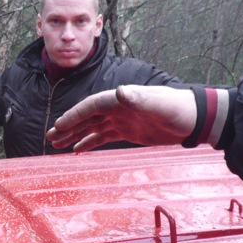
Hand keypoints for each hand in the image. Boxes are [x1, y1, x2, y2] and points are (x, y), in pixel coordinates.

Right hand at [46, 85, 197, 150]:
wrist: (193, 119)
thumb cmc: (175, 108)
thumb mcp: (156, 103)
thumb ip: (136, 98)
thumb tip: (119, 91)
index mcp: (119, 99)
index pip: (90, 106)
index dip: (73, 116)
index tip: (58, 127)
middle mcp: (117, 108)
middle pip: (86, 117)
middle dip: (67, 127)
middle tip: (49, 138)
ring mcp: (121, 120)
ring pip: (91, 127)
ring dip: (74, 135)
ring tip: (57, 146)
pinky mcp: (127, 131)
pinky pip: (102, 137)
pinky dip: (89, 143)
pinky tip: (77, 150)